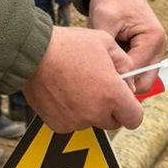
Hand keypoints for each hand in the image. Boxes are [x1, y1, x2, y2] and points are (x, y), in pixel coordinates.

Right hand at [21, 25, 144, 132]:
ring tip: (78, 83)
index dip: (131, 107)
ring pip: (92, 121)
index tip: (123, 96)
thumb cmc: (69, 45)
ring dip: (91, 109)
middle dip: (111, 108)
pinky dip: (72, 111)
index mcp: (112, 95)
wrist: (33, 54)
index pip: (134, 118)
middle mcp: (95, 113)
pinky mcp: (58, 125)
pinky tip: (64, 91)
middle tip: (99, 86)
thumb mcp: (106, 42)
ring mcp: (76, 121)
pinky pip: (72, 122)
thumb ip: (125, 63)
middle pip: (113, 122)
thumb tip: (128, 80)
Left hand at [86, 0, 165, 96]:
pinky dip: (121, 71)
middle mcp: (159, 48)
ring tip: (102, 66)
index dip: (116, 79)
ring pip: (138, 81)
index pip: (136, 75)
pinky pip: (134, 73)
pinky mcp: (145, 54)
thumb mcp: (105, 20)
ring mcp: (154, 52)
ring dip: (121, 77)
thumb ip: (109, 49)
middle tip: (98, 76)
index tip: (95, 76)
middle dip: (121, 84)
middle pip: (143, 84)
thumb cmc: (111, 0)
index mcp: (153, 39)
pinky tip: (107, 61)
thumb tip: (110, 78)